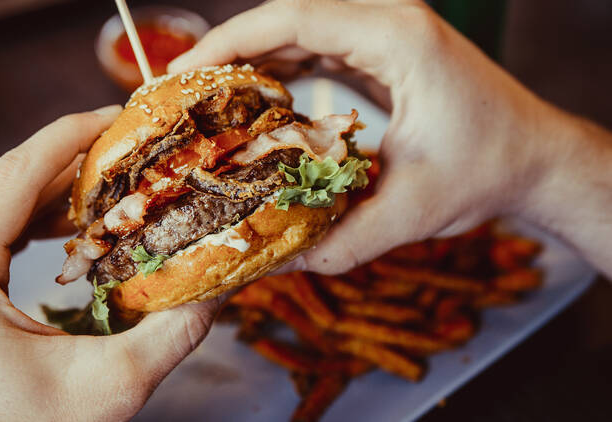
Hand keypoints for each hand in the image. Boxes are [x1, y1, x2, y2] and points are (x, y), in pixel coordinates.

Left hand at [0, 106, 219, 420]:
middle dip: (70, 162)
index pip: (15, 177)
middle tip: (128, 147)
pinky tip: (70, 228)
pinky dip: (34, 227)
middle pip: (6, 189)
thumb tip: (221, 287)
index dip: (69, 136)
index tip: (116, 115)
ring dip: (53, 194)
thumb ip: (173, 334)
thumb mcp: (108, 389)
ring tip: (110, 182)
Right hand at [170, 0, 611, 276]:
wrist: (534, 158)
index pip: (294, 19)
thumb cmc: (489, 170)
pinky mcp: (383, 50)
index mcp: (397, 39)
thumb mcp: (410, 212)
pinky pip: (318, 47)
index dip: (231, 42)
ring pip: (299, 30)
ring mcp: (387, 31)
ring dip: (252, 59)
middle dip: (231, 51)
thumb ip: (337, 240)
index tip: (185, 74)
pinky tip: (254, 100)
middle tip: (183, 91)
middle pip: (289, 18)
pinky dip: (281, 68)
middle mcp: (390, 21)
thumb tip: (271, 264)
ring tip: (208, 98)